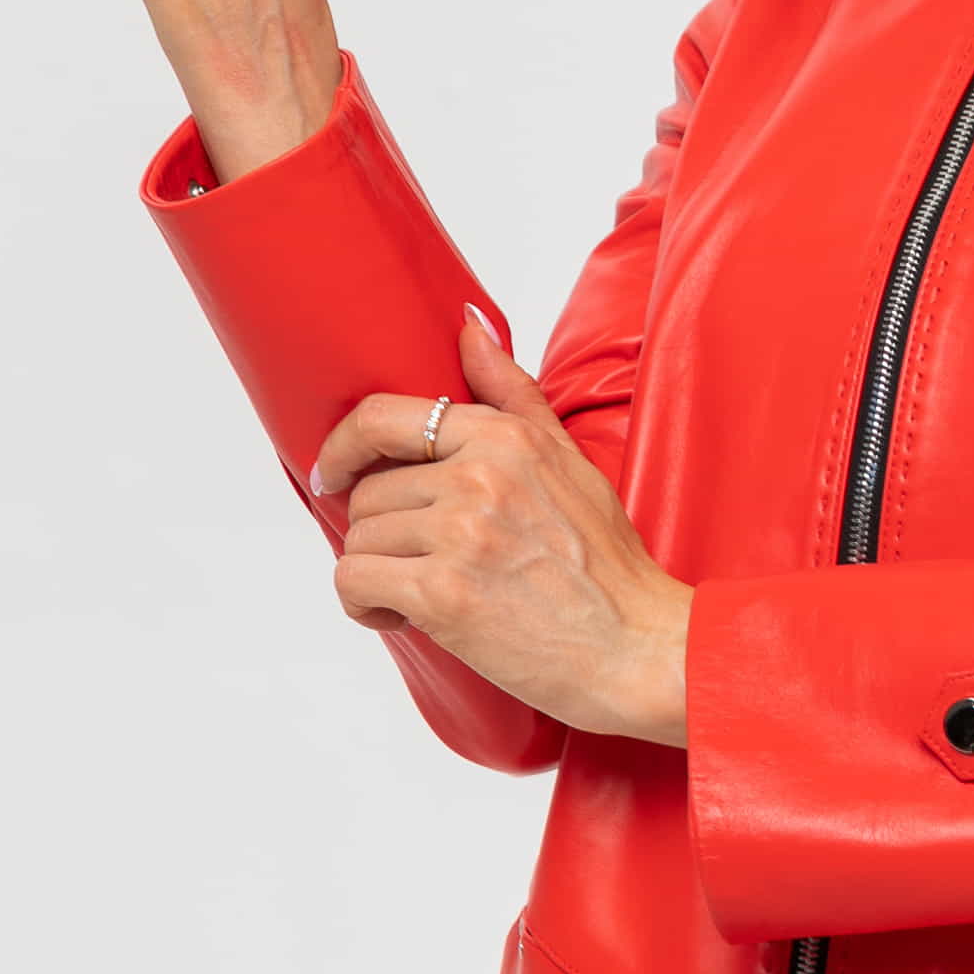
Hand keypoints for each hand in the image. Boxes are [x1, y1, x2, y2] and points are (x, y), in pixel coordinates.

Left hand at [313, 317, 693, 746]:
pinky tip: (403, 616)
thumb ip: (513, 394)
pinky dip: (365, 605)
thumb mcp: (569, 460)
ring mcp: (461, 533)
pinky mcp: (445, 593)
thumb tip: (468, 326)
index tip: (335, 474)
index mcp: (505, 437)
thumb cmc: (607, 565)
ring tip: (423, 594)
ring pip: (357, 539)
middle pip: (367, 491)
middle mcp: (480, 475)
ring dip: (376, 573)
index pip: (383, 417)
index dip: (343, 447)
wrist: (639, 647)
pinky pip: (354, 582)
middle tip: (425, 563)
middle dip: (384, 532)